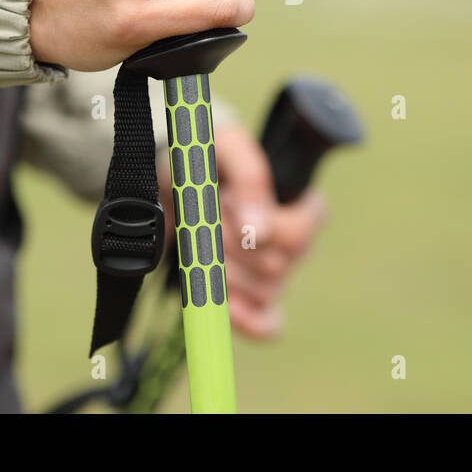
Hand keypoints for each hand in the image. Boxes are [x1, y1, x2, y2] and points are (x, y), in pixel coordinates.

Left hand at [210, 122, 326, 338]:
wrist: (170, 181)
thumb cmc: (204, 158)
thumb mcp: (226, 147)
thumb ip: (251, 177)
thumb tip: (261, 231)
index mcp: (301, 204)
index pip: (299, 234)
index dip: (261, 226)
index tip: (228, 202)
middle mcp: (294, 243)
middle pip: (273, 266)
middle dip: (229, 244)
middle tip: (206, 216)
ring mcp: (275, 273)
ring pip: (263, 292)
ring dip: (223, 271)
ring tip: (203, 241)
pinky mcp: (252, 297)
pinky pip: (268, 325)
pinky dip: (248, 320)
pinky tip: (225, 307)